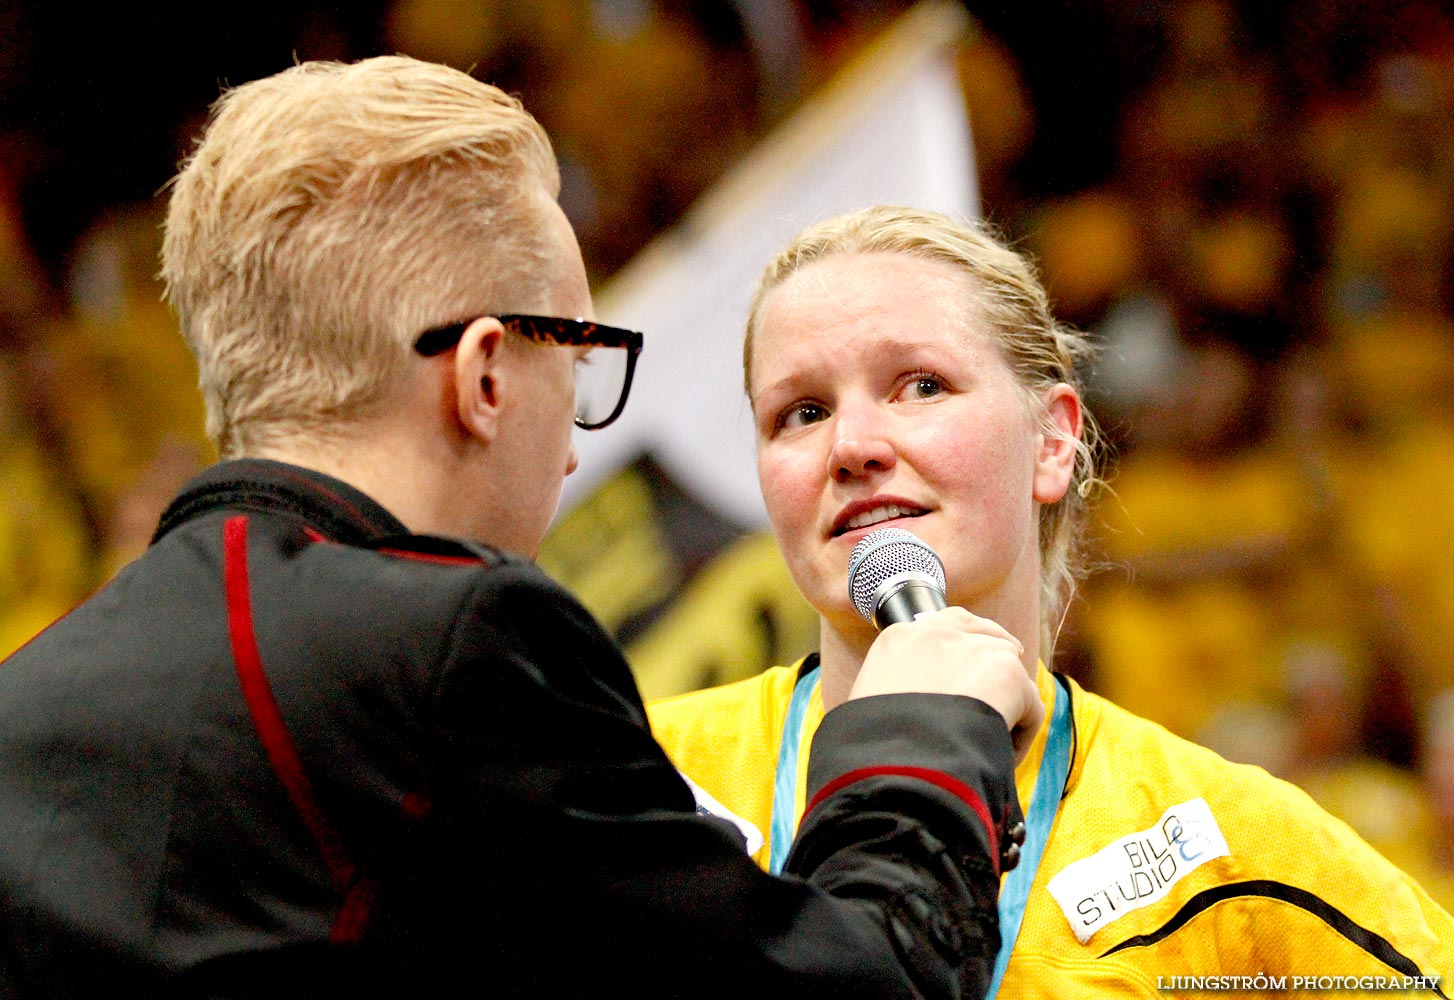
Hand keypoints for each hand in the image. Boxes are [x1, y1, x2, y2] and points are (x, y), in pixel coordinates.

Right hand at [848, 607, 1043, 761]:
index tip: (969, 673)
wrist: (895, 764)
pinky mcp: (1006, 673)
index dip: (962, 651)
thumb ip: (897, 692)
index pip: (943, 626)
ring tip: (990, 744)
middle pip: (984, 634)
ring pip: (1010, 671)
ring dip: (1005, 704)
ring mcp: (974, 649)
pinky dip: (1020, 737)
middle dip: (995, 660)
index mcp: (899, 639)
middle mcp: (938, 633)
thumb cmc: (872, 749)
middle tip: (1000, 692)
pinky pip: (1030, 707)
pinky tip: (1000, 760)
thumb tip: (917, 713)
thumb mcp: (871, 706)